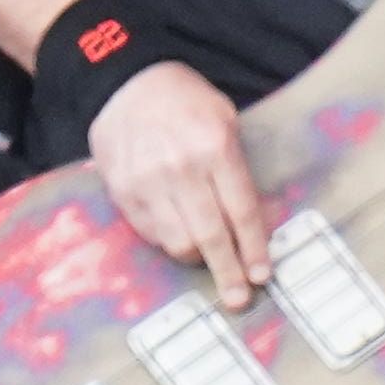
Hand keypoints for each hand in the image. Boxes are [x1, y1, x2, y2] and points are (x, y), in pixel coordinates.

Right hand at [89, 60, 271, 310]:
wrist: (126, 86)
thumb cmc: (185, 99)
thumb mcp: (225, 118)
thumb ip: (237, 167)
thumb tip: (252, 219)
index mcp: (215, 147)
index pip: (240, 210)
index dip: (253, 247)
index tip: (262, 274)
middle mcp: (181, 170)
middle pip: (210, 236)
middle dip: (228, 272)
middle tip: (239, 298)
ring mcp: (148, 185)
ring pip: (178, 242)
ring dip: (199, 261)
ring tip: (213, 265)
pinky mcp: (123, 195)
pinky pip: (152, 235)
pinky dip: (171, 244)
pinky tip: (183, 244)